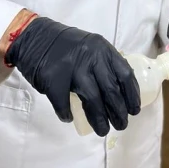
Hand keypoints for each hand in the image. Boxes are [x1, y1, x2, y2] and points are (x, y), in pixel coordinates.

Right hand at [6, 18, 140, 136]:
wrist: (34, 37)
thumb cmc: (66, 45)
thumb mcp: (92, 48)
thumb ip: (104, 64)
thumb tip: (120, 89)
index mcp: (104, 50)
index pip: (125, 75)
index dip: (132, 95)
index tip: (134, 110)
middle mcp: (91, 58)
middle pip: (111, 90)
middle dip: (119, 112)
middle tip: (122, 125)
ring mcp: (72, 69)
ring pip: (92, 99)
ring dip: (99, 119)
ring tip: (103, 130)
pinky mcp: (53, 79)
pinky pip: (63, 103)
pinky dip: (67, 114)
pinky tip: (70, 119)